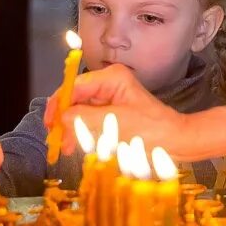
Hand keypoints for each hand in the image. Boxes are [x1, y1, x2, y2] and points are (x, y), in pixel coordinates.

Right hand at [44, 64, 188, 157]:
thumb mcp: (116, 123)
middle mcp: (108, 84)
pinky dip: (83, 132)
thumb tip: (63, 117)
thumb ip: (86, 118)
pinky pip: (90, 120)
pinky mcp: (112, 112)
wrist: (175, 142)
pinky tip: (79, 145)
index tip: (49, 122)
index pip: (75, 86)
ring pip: (80, 111)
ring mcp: (110, 98)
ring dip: (72, 129)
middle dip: (65, 119)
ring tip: (68, 148)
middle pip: (75, 98)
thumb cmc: (152, 130)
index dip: (58, 103)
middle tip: (57, 139)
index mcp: (111, 78)